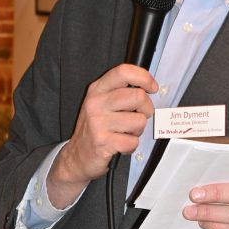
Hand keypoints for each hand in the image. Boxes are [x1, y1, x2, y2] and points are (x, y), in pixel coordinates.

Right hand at [47, 64, 157, 207]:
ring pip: (140, 121)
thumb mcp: (102, 102)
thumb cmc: (94, 128)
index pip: (124, 72)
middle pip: (138, 96)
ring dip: (138, 130)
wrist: (76, 156)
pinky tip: (120, 145)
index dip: (144, 78)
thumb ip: (121, 91)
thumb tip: (147, 86)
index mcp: (97, 89)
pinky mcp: (103, 142)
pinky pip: (133, 141)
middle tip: (139, 116)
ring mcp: (98, 122)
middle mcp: (96, 103)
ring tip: (125, 133)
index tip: (152, 88)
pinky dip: (131, 146)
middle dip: (147, 109)